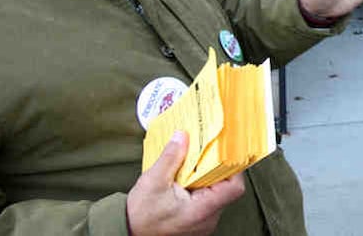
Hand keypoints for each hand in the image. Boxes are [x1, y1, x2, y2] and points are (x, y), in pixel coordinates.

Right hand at [127, 131, 245, 235]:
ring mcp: (203, 223)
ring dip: (207, 178)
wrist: (128, 232)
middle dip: (216, 169)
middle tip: (205, 153)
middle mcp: (208, 219)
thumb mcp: (154, 180)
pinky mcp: (197, 222)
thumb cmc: (141, 215)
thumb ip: (171, 157)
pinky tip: (187, 178)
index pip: (234, 188)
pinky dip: (200, 188)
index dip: (233, 168)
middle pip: (226, 189)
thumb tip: (182, 136)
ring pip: (216, 194)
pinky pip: (207, 201)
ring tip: (193, 164)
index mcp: (202, 210)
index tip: (224, 152)